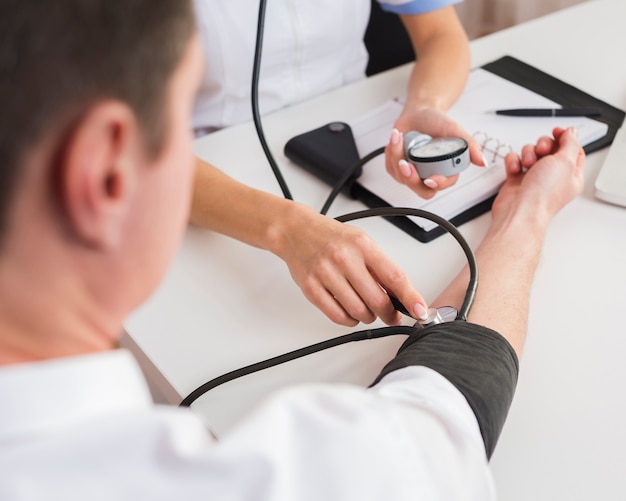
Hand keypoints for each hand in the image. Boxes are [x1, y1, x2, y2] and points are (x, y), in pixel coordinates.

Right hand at [274, 207, 428, 326]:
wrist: (296, 231)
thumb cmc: (332, 238)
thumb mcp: (362, 243)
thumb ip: (380, 268)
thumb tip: (402, 296)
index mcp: (363, 245)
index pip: (394, 277)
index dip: (410, 298)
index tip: (420, 310)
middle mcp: (344, 258)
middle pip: (377, 301)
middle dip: (388, 314)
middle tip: (391, 315)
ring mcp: (326, 274)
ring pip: (358, 311)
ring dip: (367, 317)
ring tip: (366, 309)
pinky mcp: (311, 288)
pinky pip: (337, 316)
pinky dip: (349, 320)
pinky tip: (350, 312)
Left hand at [385, 106, 485, 197]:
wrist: (419, 112)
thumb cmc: (437, 122)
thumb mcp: (455, 130)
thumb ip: (470, 146)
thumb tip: (482, 162)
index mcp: (444, 170)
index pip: (442, 185)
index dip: (437, 184)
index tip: (430, 178)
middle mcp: (428, 174)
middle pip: (420, 189)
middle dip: (411, 178)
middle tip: (405, 163)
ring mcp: (412, 172)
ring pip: (402, 178)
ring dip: (397, 158)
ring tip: (399, 137)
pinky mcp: (397, 168)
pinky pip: (391, 168)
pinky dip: (391, 153)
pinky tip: (396, 139)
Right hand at [496, 127, 584, 226]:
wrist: (520, 211)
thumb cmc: (543, 195)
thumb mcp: (565, 162)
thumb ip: (570, 143)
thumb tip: (571, 132)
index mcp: (571, 174)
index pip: (573, 150)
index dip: (565, 138)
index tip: (557, 131)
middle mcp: (553, 176)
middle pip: (550, 148)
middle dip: (543, 145)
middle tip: (542, 151)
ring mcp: (534, 177)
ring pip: (531, 152)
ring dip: (528, 153)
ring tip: (528, 164)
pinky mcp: (517, 180)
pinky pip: (515, 161)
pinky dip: (513, 162)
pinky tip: (515, 169)